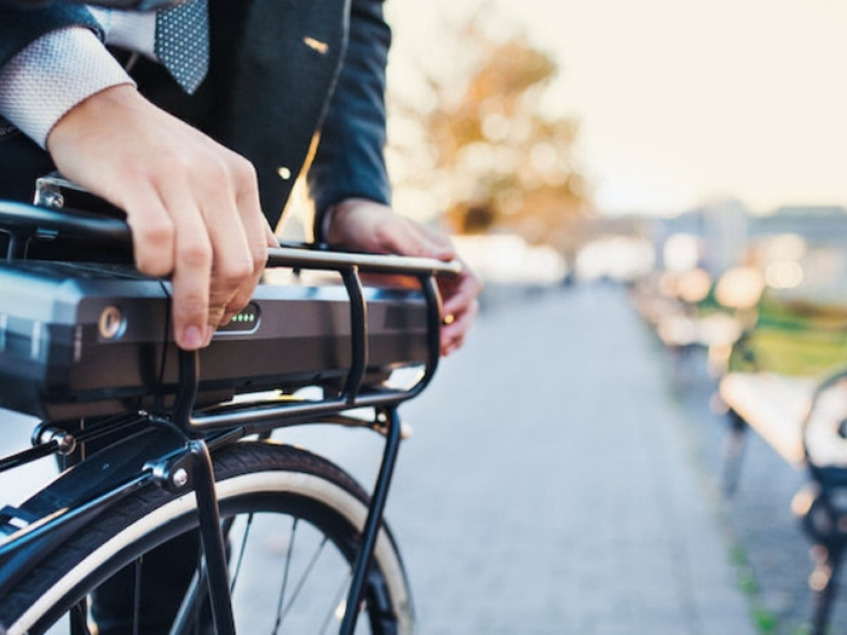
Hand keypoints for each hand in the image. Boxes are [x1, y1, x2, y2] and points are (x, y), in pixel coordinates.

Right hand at [47, 85, 276, 349]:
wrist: (98, 104)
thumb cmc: (152, 144)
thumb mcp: (211, 169)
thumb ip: (241, 211)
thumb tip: (270, 252)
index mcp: (238, 179)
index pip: (258, 253)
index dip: (244, 295)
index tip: (227, 316)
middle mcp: (215, 178)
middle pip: (234, 261)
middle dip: (221, 306)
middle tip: (204, 329)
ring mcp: (178, 178)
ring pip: (199, 256)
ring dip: (192, 303)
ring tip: (184, 326)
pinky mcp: (138, 180)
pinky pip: (157, 237)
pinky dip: (154, 265)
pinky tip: (148, 271)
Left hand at [325, 198, 480, 355]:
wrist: (347, 227)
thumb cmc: (370, 222)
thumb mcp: (390, 230)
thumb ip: (416, 245)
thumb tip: (449, 256)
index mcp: (442, 254)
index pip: (470, 281)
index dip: (463, 301)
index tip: (444, 314)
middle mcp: (442, 272)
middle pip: (468, 304)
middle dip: (460, 325)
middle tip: (442, 340)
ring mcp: (432, 286)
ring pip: (457, 316)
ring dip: (454, 334)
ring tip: (441, 349)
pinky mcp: (418, 297)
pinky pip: (439, 320)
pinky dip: (442, 335)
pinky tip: (435, 348)